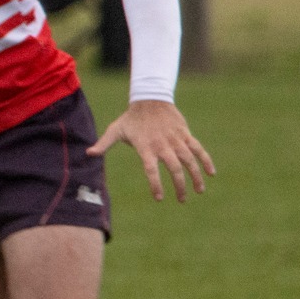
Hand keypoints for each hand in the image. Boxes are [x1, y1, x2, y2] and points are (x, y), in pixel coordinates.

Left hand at [89, 99, 214, 201]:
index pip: (151, 169)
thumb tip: (88, 154)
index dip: (155, 184)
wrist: (149, 98)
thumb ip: (104, 144)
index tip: (159, 198)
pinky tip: (211, 173)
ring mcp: (175, 139)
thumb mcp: (115, 130)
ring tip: (199, 191)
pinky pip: (198, 148)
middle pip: (174, 168)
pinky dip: (206, 160)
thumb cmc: (130, 118)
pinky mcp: (185, 134)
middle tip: (181, 200)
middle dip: (179, 186)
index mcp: (145, 147)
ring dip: (196, 176)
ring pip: (189, 160)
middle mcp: (162, 145)